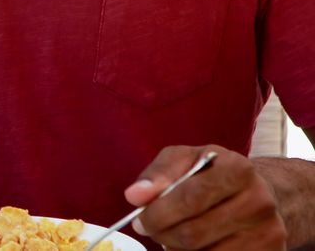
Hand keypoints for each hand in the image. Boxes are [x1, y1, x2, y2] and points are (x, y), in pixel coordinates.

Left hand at [125, 145, 285, 249]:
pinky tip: (195, 244)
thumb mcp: (185, 159)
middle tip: (151, 229)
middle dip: (162, 234)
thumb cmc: (211, 173)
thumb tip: (135, 196)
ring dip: (177, 248)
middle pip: (193, 233)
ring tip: (174, 233)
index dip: (158, 213)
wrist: (257, 193)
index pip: (190, 198)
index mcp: (237, 169)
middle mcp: (259, 201)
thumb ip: (158, 174)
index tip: (139, 220)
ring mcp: (267, 231)